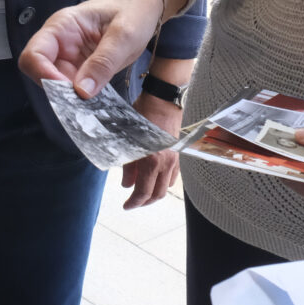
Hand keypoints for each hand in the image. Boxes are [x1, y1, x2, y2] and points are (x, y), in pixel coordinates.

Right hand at [18, 0, 163, 97]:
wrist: (143, 10)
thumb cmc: (133, 13)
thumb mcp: (124, 35)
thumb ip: (103, 62)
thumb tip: (82, 92)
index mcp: (62, 26)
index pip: (34, 54)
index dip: (44, 75)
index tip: (70, 90)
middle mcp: (59, 43)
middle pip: (40, 73)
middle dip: (58, 91)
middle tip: (83, 102)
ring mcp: (68, 58)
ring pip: (55, 85)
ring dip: (70, 98)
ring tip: (93, 104)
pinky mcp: (80, 70)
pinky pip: (72, 89)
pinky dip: (81, 98)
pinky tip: (96, 103)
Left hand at [121, 92, 181, 207]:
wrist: (163, 99)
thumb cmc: (143, 114)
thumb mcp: (128, 139)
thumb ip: (127, 164)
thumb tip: (126, 183)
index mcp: (152, 161)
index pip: (144, 192)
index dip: (134, 202)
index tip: (126, 205)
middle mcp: (166, 163)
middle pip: (157, 194)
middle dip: (144, 202)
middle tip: (133, 202)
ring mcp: (174, 159)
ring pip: (166, 186)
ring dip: (154, 193)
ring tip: (142, 191)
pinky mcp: (177, 153)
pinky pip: (173, 175)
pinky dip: (163, 182)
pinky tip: (154, 178)